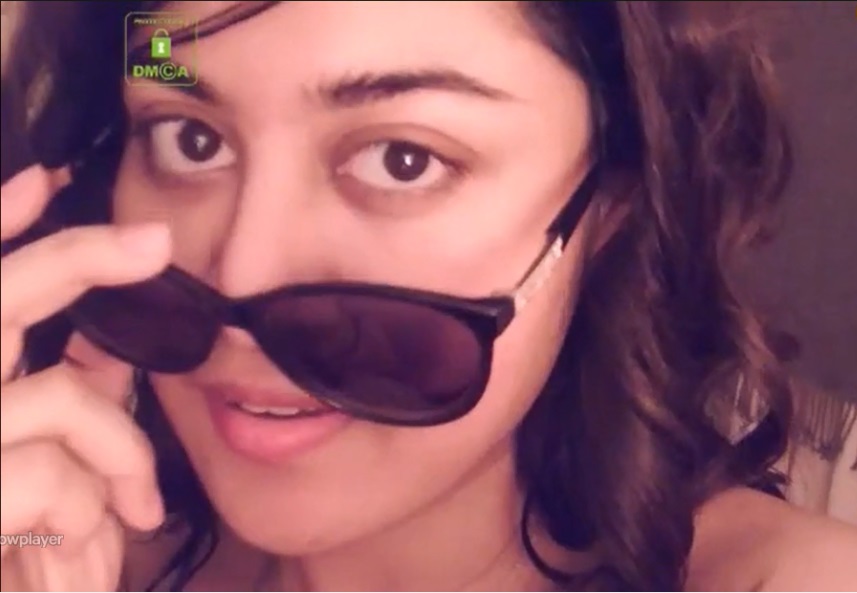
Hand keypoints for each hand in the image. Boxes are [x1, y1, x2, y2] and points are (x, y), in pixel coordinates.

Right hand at [0, 165, 170, 590]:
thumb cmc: (21, 543)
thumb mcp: (42, 467)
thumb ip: (66, 401)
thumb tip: (107, 346)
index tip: (45, 176)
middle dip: (76, 258)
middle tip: (153, 238)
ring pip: (60, 399)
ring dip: (119, 451)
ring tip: (138, 506)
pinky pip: (52, 478)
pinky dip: (88, 510)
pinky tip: (80, 545)